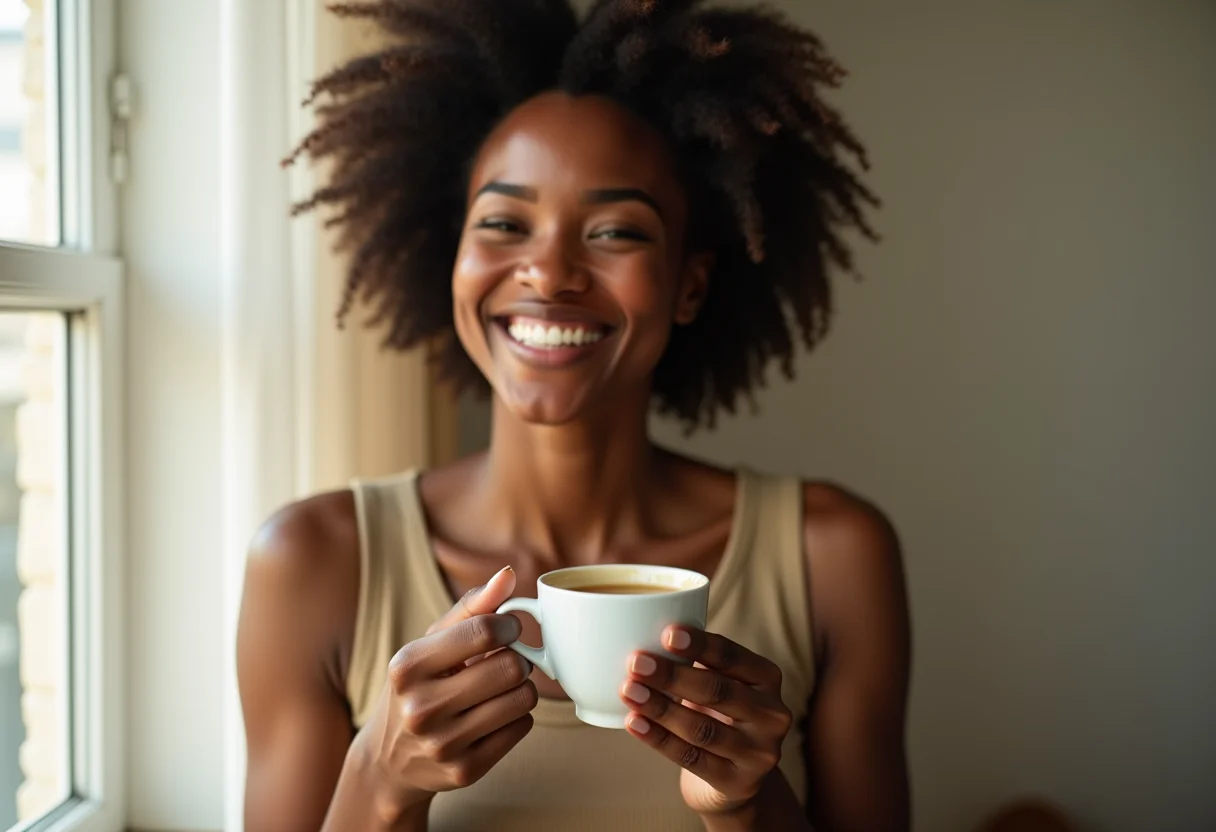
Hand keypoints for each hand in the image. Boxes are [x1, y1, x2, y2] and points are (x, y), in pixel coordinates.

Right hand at [355, 567, 538, 817]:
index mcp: (408, 666)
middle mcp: (420, 707)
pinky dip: (517, 718)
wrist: (388, 760)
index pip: (484, 631)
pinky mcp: (464, 771)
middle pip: (510, 667)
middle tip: (504, 662)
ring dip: (521, 689)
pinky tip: (494, 716)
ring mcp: (443, 744)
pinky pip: (523, 729)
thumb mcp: (430, 644)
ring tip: (499, 689)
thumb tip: (509, 575)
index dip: (509, 625)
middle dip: (516, 659)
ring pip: (523, 699)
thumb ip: (472, 607)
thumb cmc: (417, 687)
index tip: (508, 628)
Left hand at [620, 626, 793, 815]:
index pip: (732, 657)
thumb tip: (643, 634)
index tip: (667, 633)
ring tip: (628, 691)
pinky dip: (659, 738)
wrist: (734, 779)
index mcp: (767, 678)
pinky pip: (691, 757)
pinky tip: (634, 722)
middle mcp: (772, 714)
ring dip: (660, 707)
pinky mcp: (738, 783)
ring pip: (702, 728)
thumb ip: (696, 663)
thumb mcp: (719, 685)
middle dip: (672, 676)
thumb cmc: (717, 716)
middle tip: (635, 662)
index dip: (700, 644)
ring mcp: (759, 753)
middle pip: (717, 691)